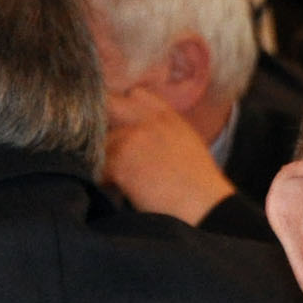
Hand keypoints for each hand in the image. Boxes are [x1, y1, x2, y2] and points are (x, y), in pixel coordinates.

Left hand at [100, 84, 237, 224]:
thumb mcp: (187, 144)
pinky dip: (102, 178)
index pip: (135, 94)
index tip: (118, 120)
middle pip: (109, 106)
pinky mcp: (121, 160)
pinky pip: (97, 165)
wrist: (205, 208)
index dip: (122, 106)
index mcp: (169, 117)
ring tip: (115, 174)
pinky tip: (116, 187)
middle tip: (105, 144)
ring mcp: (133, 137)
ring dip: (101, 155)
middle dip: (103, 122)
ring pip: (99, 139)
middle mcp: (149, 121)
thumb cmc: (200, 185)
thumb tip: (137, 132)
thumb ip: (162, 130)